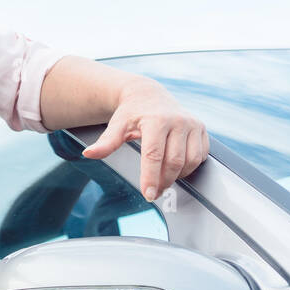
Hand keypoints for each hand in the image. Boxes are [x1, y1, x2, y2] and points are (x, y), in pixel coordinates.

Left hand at [82, 81, 208, 201]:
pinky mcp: (201, 130)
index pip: (154, 155)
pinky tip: (175, 168)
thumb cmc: (131, 112)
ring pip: (190, 161)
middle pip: (174, 161)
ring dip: (177, 176)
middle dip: (163, 181)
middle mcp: (178, 121)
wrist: (148, 95)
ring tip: (163, 180)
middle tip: (153, 192)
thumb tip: (88, 154)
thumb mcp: (116, 125)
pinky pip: (200, 156)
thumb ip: (106, 142)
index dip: (151, 177)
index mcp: (156, 121)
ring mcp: (192, 125)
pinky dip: (189, 167)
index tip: (148, 194)